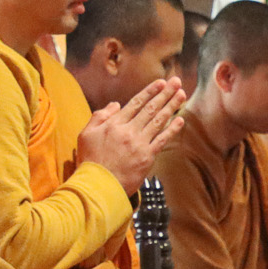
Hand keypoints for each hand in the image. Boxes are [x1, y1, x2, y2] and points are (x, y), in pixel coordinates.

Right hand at [76, 76, 185, 190]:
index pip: (136, 103)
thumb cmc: (90, 161)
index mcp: (114, 124)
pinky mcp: (147, 157)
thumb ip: (99, 116)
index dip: (150, 91)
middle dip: (165, 93)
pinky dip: (172, 129)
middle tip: (176, 82)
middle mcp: (129, 130)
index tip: (161, 82)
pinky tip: (180, 119)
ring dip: (172, 106)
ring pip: (159, 121)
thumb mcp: (86, 134)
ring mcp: (139, 143)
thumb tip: (116, 105)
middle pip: (150, 108)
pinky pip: (162, 140)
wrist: (97, 185)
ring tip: (181, 94)